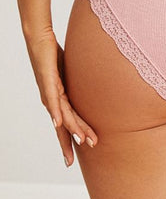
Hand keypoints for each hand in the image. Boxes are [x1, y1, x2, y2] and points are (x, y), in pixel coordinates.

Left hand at [25, 28, 98, 166]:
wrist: (39, 40)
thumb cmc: (53, 55)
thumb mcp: (70, 73)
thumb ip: (78, 84)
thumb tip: (92, 90)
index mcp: (58, 100)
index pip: (66, 124)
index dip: (68, 141)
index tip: (72, 158)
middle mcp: (52, 99)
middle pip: (64, 125)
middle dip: (73, 141)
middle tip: (78, 158)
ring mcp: (49, 91)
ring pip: (63, 115)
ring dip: (72, 129)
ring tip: (81, 142)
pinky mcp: (48, 80)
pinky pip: (54, 99)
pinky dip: (56, 112)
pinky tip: (58, 123)